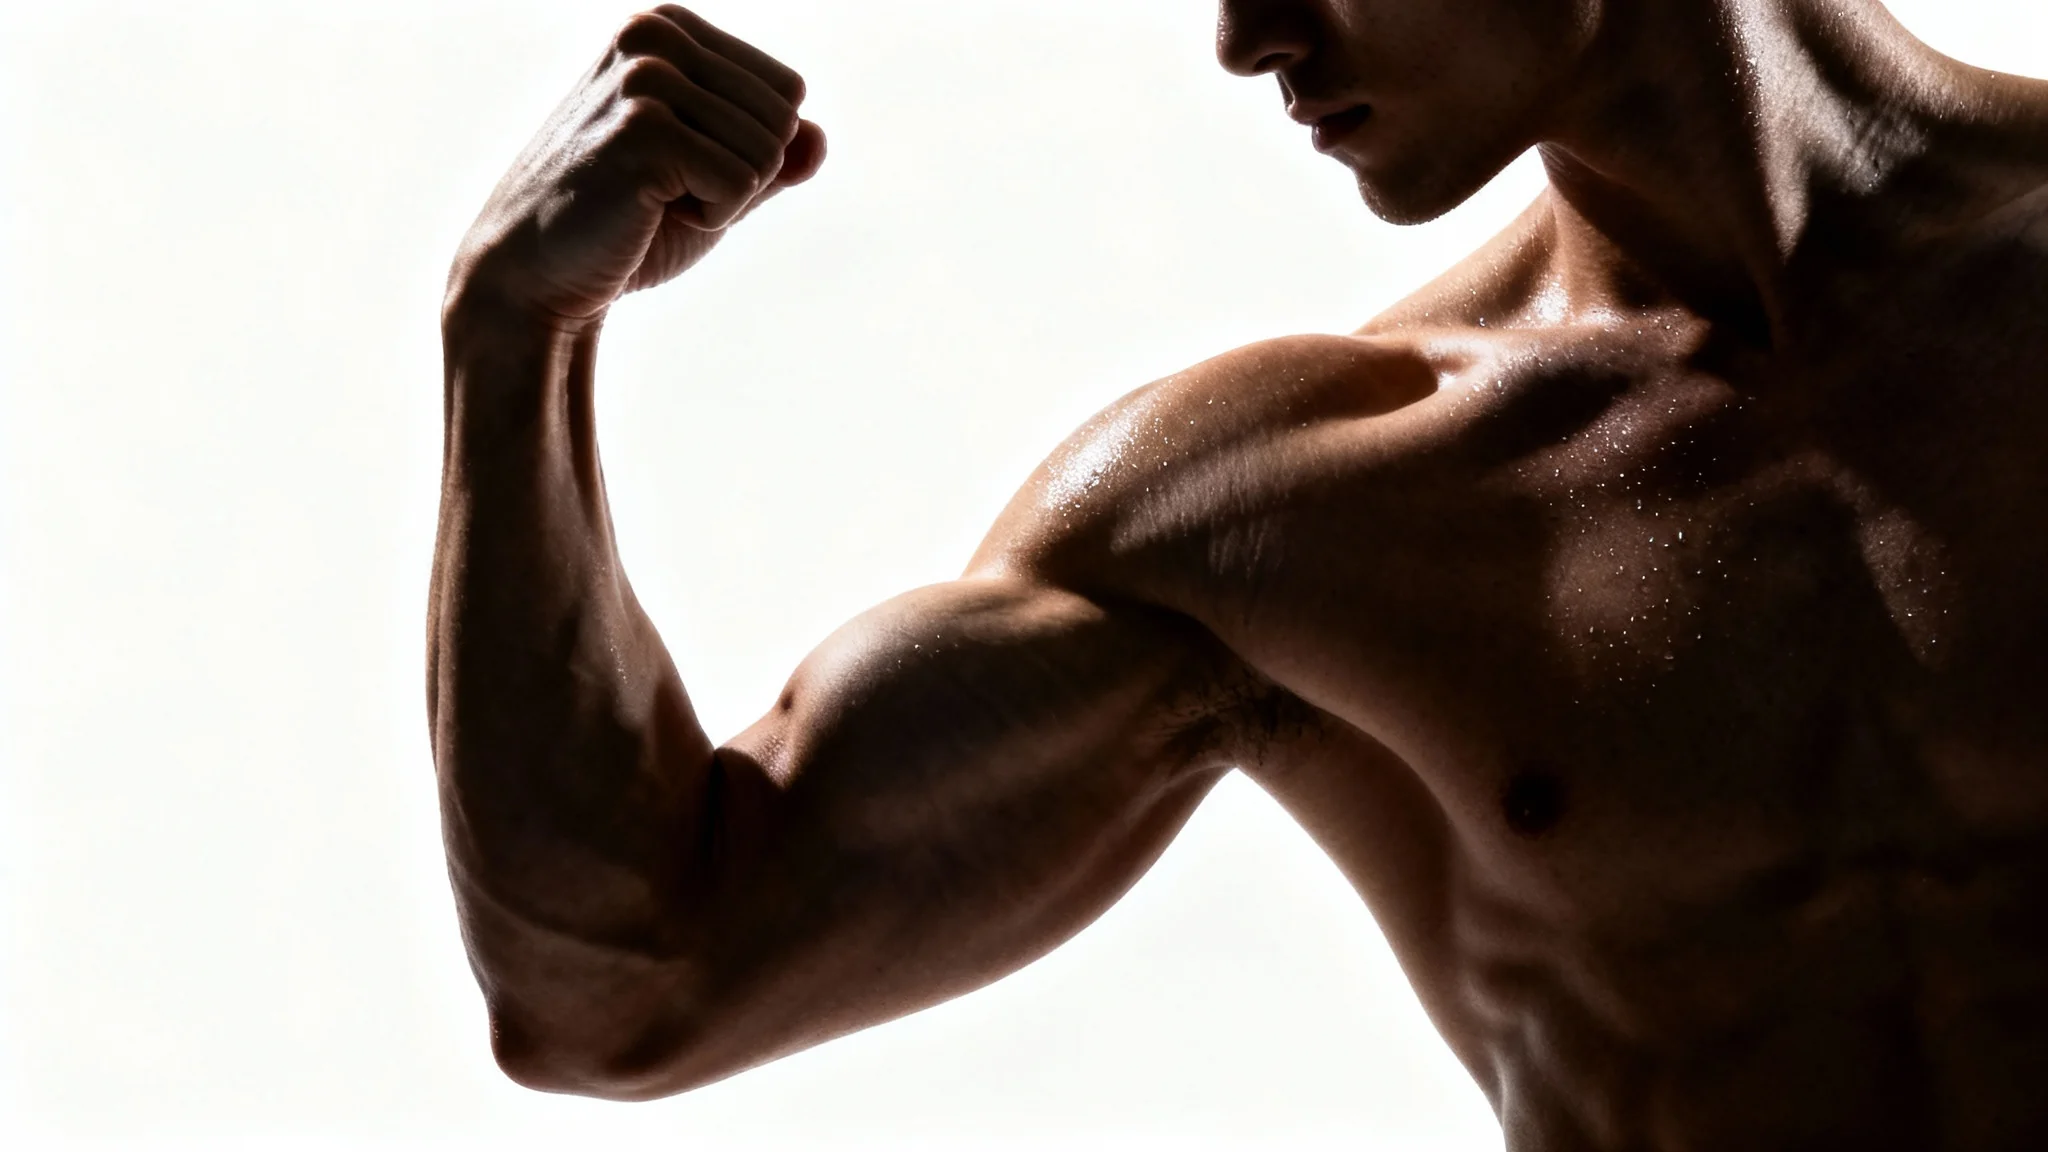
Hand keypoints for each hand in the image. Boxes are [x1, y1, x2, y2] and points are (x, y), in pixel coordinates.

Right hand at [451, 6, 825, 325]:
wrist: (536, 278)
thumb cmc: (623, 228)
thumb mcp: (711, 181)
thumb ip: (770, 156)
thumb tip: (819, 138)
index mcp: (667, 27)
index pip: (786, 90)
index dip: (749, 151)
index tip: (679, 168)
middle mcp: (653, 35)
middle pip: (784, 117)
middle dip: (742, 174)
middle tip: (665, 191)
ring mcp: (644, 77)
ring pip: (770, 152)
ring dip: (723, 198)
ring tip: (653, 200)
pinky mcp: (643, 129)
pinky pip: (744, 185)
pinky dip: (710, 218)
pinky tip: (648, 214)